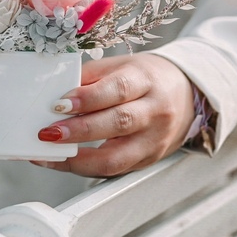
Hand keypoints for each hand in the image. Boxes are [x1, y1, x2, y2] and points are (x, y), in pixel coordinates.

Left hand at [34, 53, 194, 176]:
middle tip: (48, 132)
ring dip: (79, 159)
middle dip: (79, 131)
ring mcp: (154, 141)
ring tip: (50, 153)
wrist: (188, 95)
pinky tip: (63, 161)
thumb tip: (54, 91)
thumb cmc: (148, 78)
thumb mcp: (122, 66)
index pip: (117, 90)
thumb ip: (90, 77)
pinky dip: (86, 168)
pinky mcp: (148, 160)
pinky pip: (115, 170)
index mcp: (146, 80)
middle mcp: (155, 112)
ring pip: (117, 158)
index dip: (87, 99)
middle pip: (118, 124)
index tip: (58, 104)